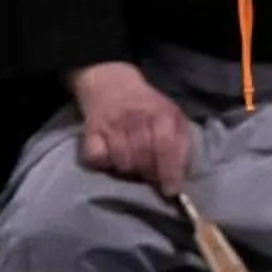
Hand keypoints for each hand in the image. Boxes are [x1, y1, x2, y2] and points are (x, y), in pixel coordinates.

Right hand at [70, 60, 193, 195]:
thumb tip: (182, 177)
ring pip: (122, 162)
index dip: (170, 173)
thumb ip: (181, 144)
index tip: (170, 190)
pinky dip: (103, 162)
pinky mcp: (89, 130)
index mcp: (161, 114)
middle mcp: (134, 117)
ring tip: (131, 163)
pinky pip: (96, 157)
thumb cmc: (148, 107)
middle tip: (149, 174)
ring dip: (128, 170)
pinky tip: (110, 156)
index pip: (165, 147)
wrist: (111, 81)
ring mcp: (111, 123)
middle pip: (143, 159)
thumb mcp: (172, 117)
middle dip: (148, 173)